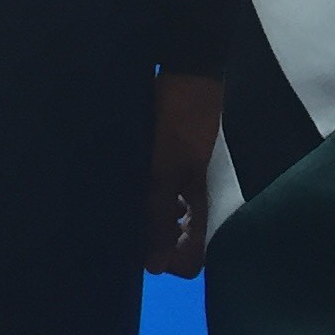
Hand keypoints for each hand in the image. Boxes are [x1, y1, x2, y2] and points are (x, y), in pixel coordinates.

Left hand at [144, 70, 224, 276]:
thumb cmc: (180, 119)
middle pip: (179, 241)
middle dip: (154, 239)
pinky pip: (167, 192)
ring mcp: (193, 179)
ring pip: (171, 217)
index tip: (140, 247)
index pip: (192, 259)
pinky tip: (134, 179)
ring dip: (151, 215)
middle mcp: (203, 199)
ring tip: (126, 198)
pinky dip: (152, 194)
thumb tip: (156, 267)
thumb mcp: (166, 168)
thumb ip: (161, 215)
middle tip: (126, 221)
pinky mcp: (183, 161)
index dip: (168, 260)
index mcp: (207, 205)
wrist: (191, 67)